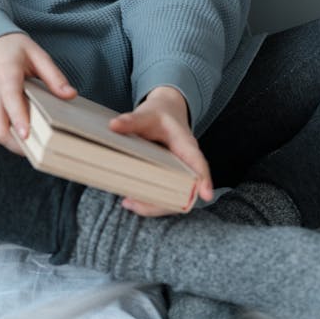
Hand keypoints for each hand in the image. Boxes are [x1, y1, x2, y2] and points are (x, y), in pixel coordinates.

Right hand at [0, 33, 76, 153]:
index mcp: (5, 73)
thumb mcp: (36, 54)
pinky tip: (20, 129)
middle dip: (16, 143)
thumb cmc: (12, 49)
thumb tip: (70, 95)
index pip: (9, 99)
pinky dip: (6, 130)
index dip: (18, 118)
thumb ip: (53, 76)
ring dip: (12, 140)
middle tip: (38, 150)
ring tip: (33, 143)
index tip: (27, 134)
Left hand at [108, 86, 212, 216]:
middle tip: (134, 202)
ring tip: (129, 202)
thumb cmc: (160, 115)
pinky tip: (131, 199)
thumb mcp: (147, 114)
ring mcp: (179, 173)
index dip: (204, 179)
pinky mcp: (169, 178)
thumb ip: (132, 120)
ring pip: (175, 197)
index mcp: (186, 145)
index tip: (206, 195)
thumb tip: (114, 125)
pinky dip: (150, 200)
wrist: (166, 113)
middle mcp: (186, 163)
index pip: (198, 163)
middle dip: (165, 202)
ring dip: (154, 205)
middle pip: (186, 189)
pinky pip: (165, 194)